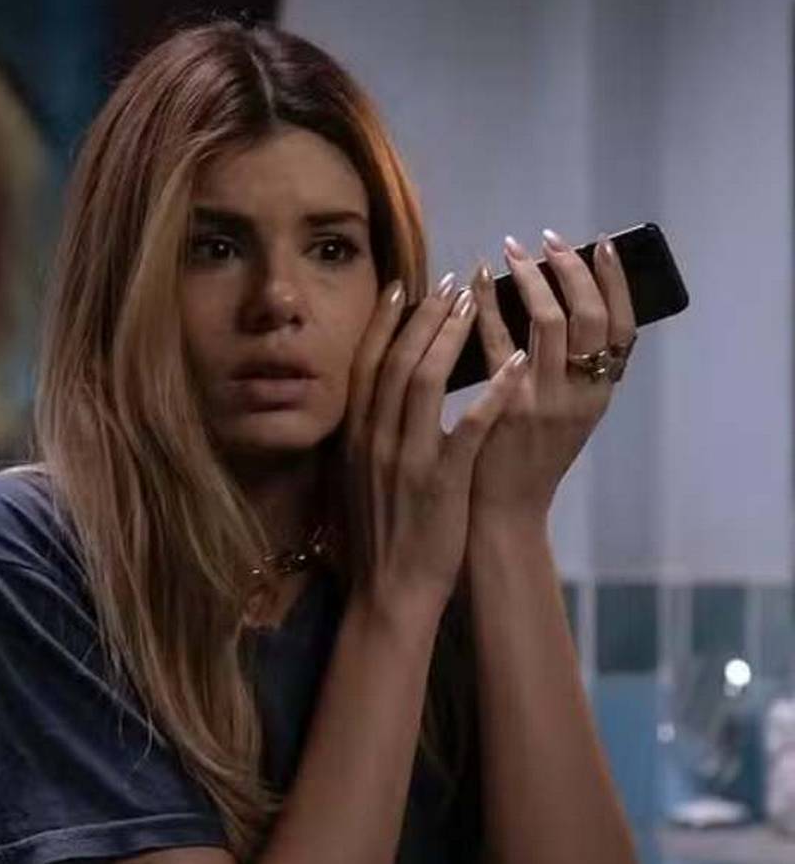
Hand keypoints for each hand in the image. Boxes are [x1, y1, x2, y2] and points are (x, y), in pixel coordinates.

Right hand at [340, 270, 528, 612]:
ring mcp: (405, 458)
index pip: (367, 363)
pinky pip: (468, 426)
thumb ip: (369, 432)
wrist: (388, 588)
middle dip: (425, 316)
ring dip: (451, 337)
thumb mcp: (360, 474)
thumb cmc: (379, 532)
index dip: (386, 321)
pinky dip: (492, 392)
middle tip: (452, 282)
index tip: (406, 286)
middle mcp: (374, 438)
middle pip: (397, 361)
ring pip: (423, 382)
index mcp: (355, 435)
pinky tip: (516, 363)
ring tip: (478, 303)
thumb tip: (382, 393)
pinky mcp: (440, 481)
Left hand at [466, 229, 638, 523]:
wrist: (501, 514)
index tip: (603, 245)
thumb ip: (570, 373)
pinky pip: (496, 344)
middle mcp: (580, 395)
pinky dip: (485, 307)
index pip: (623, 328)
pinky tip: (472, 284)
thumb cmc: (526, 462)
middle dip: (571, 270)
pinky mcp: (504, 407)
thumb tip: (558, 310)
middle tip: (549, 240)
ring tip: (513, 250)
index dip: (616, 282)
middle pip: (589, 316)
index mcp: (599, 395)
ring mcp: (544, 400)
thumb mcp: (565, 419)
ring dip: (530, 278)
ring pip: (548, 322)